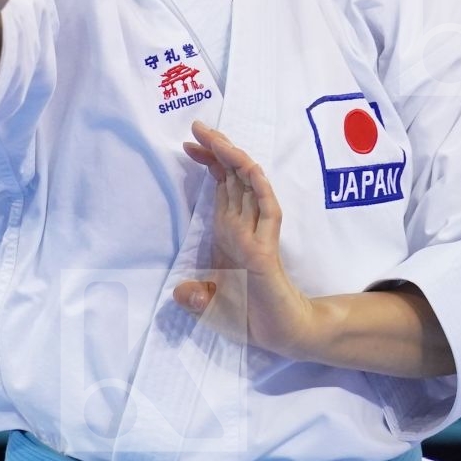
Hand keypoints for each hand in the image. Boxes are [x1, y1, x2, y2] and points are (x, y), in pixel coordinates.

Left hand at [175, 121, 319, 360]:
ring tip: (216, 138)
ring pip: (250, 186)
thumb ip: (198, 297)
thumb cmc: (250, 315)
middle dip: (217, 149)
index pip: (223, 186)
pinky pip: (268, 211)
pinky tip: (250, 168)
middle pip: (234, 177)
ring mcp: (257, 235)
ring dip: (234, 159)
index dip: (209, 162)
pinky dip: (260, 188)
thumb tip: (179, 293)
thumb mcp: (213, 304)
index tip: (190, 144)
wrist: (280, 335)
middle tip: (198, 126)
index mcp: (231, 231)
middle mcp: (244, 226)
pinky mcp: (266, 250)